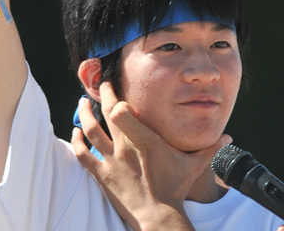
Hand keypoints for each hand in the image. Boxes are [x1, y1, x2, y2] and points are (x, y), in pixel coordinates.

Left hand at [71, 82, 229, 230]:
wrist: (159, 218)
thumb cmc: (175, 189)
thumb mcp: (193, 166)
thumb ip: (208, 149)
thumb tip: (227, 137)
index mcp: (144, 140)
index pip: (121, 110)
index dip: (117, 98)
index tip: (118, 88)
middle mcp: (124, 147)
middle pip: (106, 112)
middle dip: (102, 94)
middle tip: (102, 84)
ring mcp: (111, 160)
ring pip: (90, 129)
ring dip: (84, 112)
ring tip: (82, 101)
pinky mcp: (102, 174)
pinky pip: (83, 153)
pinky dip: (76, 140)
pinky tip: (75, 131)